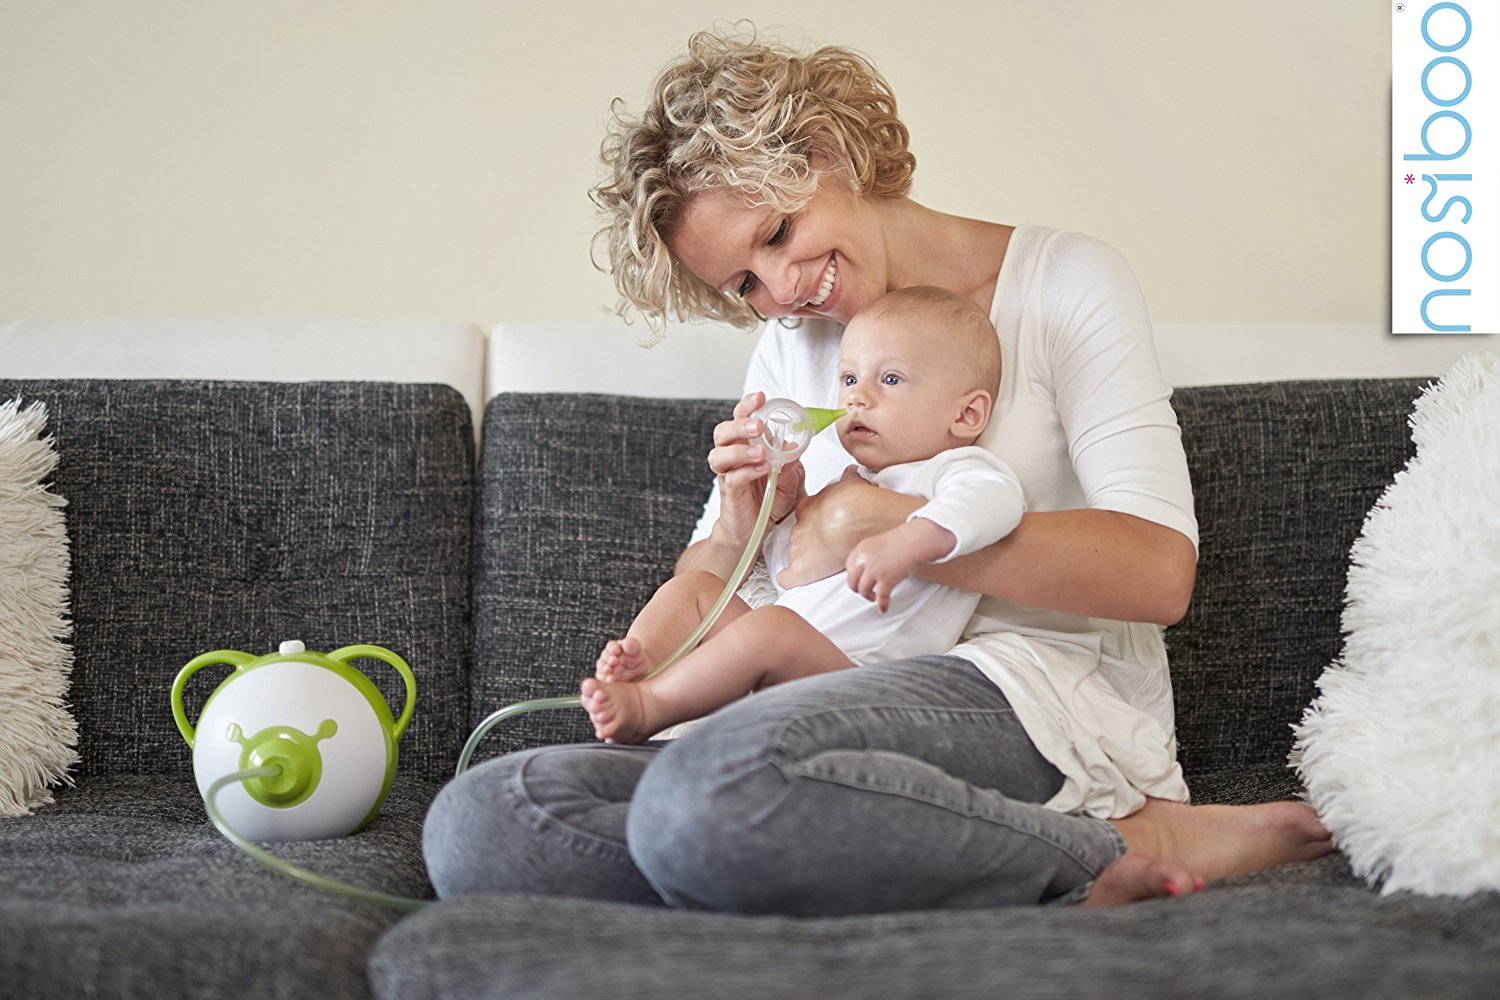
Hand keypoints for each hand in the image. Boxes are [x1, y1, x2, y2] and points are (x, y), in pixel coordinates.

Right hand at [706, 392, 803, 547]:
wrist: (756, 530)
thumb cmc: (769, 500)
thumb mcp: (790, 480)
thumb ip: (791, 464)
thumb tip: (792, 446)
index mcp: (745, 445)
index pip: (740, 418)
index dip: (747, 405)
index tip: (760, 397)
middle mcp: (732, 456)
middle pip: (723, 432)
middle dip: (740, 425)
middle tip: (758, 426)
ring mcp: (727, 474)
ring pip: (719, 454)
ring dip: (739, 450)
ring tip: (760, 453)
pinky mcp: (729, 493)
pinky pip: (731, 478)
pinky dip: (746, 471)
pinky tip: (762, 470)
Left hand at [778, 466, 895, 588]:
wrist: (874, 523)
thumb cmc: (865, 505)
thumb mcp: (852, 483)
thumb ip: (845, 480)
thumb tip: (848, 474)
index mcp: (808, 508)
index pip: (802, 515)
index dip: (815, 521)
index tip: (825, 525)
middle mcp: (801, 527)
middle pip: (799, 535)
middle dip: (812, 539)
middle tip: (832, 542)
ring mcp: (800, 548)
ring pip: (796, 554)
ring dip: (808, 557)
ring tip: (829, 559)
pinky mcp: (804, 569)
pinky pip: (787, 577)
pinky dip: (791, 578)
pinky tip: (801, 577)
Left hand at [844, 519, 953, 611]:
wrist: (914, 540)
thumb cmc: (900, 542)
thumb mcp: (875, 545)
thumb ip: (867, 557)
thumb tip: (863, 572)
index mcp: (861, 550)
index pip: (849, 567)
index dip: (854, 576)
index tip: (858, 581)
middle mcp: (864, 560)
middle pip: (852, 581)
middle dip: (858, 589)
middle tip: (865, 591)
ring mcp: (874, 570)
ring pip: (863, 590)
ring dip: (868, 596)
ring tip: (874, 597)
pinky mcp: (886, 579)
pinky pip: (880, 597)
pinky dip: (882, 605)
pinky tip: (883, 608)